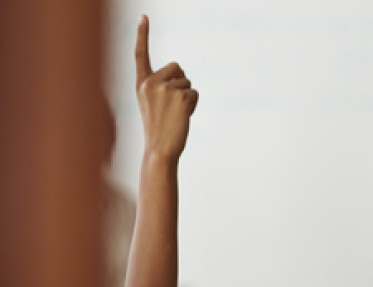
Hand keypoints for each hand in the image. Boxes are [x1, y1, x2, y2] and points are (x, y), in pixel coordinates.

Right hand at [135, 16, 197, 159]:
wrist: (159, 149)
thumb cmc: (158, 129)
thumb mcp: (153, 103)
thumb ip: (162, 86)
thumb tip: (183, 76)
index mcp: (140, 83)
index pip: (140, 54)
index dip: (142, 34)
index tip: (144, 16)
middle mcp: (150, 82)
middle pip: (178, 67)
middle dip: (181, 82)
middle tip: (172, 105)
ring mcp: (165, 89)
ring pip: (188, 82)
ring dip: (187, 96)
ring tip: (175, 114)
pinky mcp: (180, 96)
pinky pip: (195, 93)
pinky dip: (193, 104)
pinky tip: (183, 116)